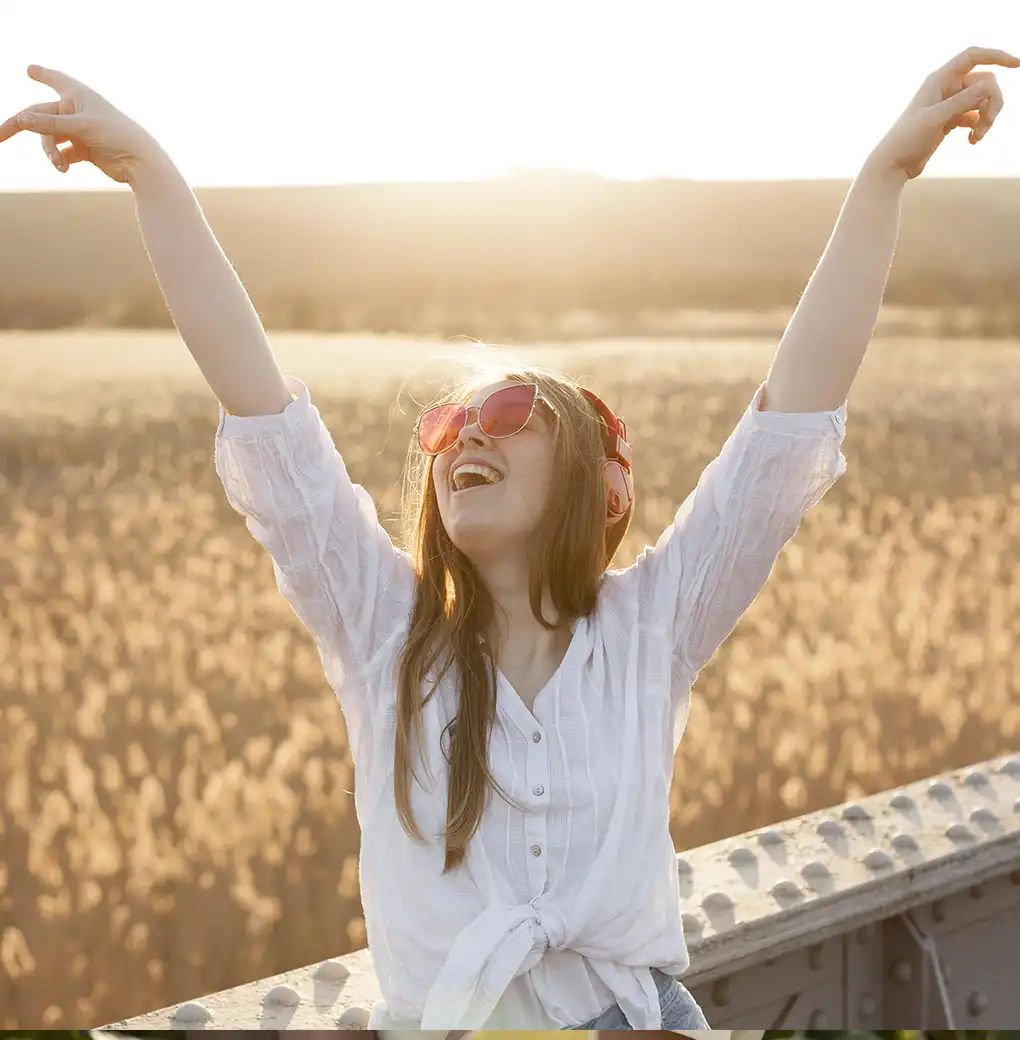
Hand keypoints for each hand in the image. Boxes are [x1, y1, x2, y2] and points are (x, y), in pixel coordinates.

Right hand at [0, 65, 164, 183]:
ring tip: (59, 165)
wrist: (141, 163)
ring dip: (50, 151)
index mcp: (78, 94)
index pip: (55, 79)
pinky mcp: (84, 149)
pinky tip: (64, 169)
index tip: (30, 69)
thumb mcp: (81, 127)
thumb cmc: (116, 135)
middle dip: (19, 126)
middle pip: (39, 115)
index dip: (42, 74)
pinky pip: (63, 154)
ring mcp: (80, 130)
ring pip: (50, 138)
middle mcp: (76, 110)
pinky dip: (60, 161)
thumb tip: (20, 120)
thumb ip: (49, 124)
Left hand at [868, 46, 1018, 179]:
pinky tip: (973, 141)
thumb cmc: (906, 140)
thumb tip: (989, 84)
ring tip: (977, 137)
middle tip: (988, 123)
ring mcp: (948, 104)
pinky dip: (978, 127)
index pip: (973, 56)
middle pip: (985, 83)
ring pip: (982, 101)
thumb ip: (962, 101)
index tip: (1017, 65)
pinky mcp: (949, 120)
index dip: (996, 56)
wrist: (892, 166)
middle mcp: (945, 88)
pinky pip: (975, 116)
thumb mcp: (935, 119)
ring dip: (987, 118)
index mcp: (938, 80)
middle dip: (992, 102)